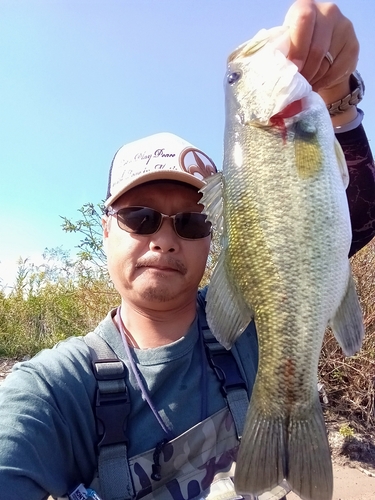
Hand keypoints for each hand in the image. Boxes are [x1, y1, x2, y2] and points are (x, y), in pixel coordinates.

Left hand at [283, 0, 358, 116]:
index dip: (297, 49)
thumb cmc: (296, 48)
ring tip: (304, 85)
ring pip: (326, 63)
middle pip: (317, 47)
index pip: (303, 21)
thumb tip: (271, 73)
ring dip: (313, 79)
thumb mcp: (286, 44)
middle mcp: (327, 12)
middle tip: (296, 85)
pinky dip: (324, 82)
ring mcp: (343, 27)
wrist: (321, 53)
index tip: (292, 68)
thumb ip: (281, 51)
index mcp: (305, 7)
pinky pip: (337, 71)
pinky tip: (316, 83)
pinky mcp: (353, 46)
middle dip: (305, 71)